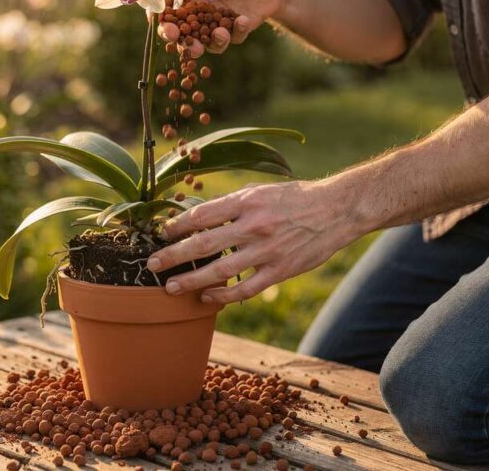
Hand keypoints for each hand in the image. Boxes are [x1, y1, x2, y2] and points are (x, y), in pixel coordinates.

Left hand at [146, 180, 364, 303]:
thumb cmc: (295, 197)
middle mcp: (254, 225)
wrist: (337, 210)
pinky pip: (245, 289)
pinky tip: (206, 298)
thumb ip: (232, 204)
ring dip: (191, 280)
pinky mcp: (280, 271)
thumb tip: (198, 215)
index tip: (161, 233)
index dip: (177, 226)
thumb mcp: (261, 190)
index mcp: (247, 201)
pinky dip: (223, 296)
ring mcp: (267, 251)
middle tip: (151, 265)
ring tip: (171, 288)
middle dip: (173, 256)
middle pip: (204, 244)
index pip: (202, 214)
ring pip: (220, 270)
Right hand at [159, 0, 285, 55]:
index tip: (160, 22)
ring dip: (208, 43)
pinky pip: (230, 39)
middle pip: (179, 30)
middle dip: (178, 39)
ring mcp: (214, 23)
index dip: (159, 15)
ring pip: (202, 42)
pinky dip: (235, 33)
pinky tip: (244, 21)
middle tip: (183, 41)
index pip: (167, 5)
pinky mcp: (232, 32)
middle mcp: (197, 10)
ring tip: (221, 34)